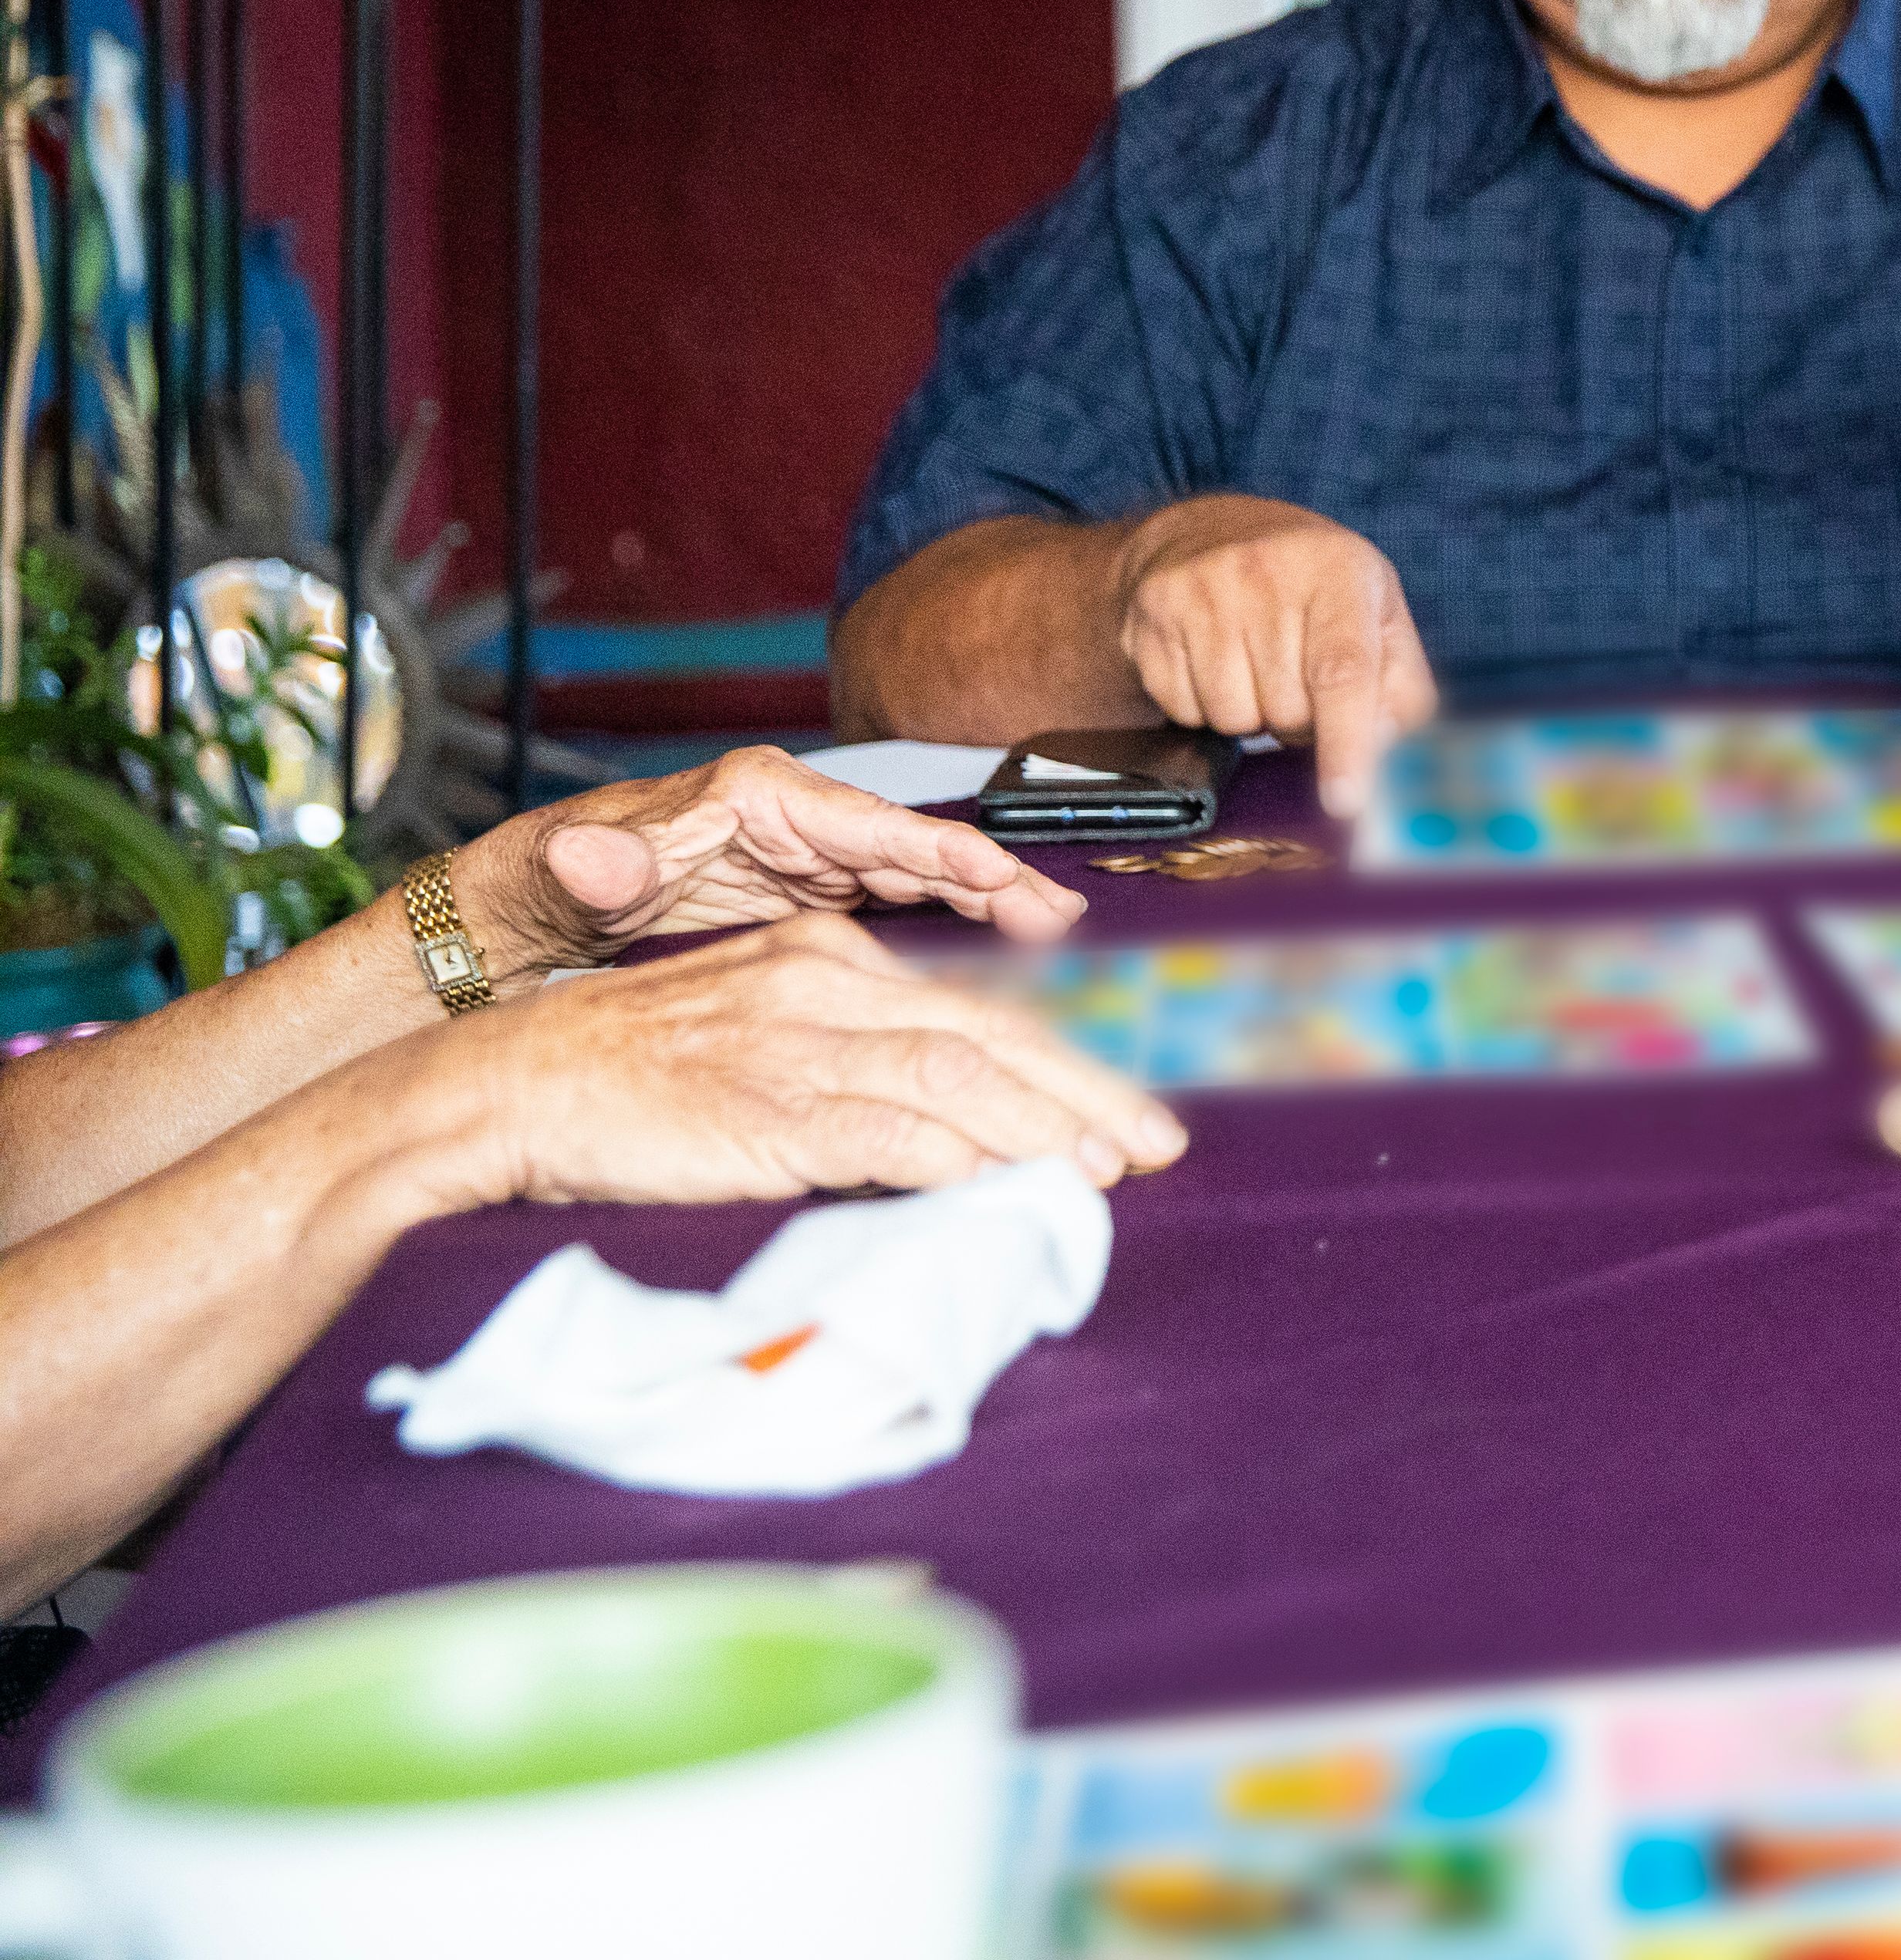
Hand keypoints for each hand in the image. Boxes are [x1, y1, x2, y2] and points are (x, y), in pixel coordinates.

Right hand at [390, 916, 1187, 1212]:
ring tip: (1103, 1170)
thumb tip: (948, 1119)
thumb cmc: (627, 1077)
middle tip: (1158, 1142)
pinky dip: (941, 1153)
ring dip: (1038, 1127)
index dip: (1066, 1058)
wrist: (504, 1087)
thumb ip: (848, 1061)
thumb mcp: (757, 1035)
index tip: (1129, 1104)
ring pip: (951, 1077)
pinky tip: (992, 1180)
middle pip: (990, 1035)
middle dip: (1086, 1091)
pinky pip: (871, 1127)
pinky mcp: (755, 1105)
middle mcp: (823, 986)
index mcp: (826, 957)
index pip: (978, 1009)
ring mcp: (791, 1044)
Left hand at [450, 745, 1088, 985]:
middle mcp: (799, 822)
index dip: (948, 854)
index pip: (874, 824)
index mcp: (760, 798)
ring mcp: (809, 863)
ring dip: (985, 919)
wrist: (525, 910)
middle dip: (995, 886)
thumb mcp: (571, 863)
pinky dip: (945, 941)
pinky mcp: (806, 902)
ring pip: (919, 888)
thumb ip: (598, 859)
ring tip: (1056, 950)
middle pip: (919, 852)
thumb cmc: (552, 874)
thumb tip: (600, 856)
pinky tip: (990, 973)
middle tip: (1063, 922)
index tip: (1007, 882)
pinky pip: (894, 919)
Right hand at [1106, 496, 1437, 815]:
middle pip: (1286, 709)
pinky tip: (1212, 661)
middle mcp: (1266, 570)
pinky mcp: (1153, 613)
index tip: (1347, 802)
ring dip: (1250, 714)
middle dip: (1299, 720)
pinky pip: (1183, 708)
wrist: (1207, 533)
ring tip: (1255, 666)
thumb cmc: (1314, 588)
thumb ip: (1403, 689)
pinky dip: (1203, 704)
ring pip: (1232, 718)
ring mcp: (1202, 589)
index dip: (1347, 742)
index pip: (1342, 671)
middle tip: (1297, 678)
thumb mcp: (1377, 614)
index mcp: (1338, 570)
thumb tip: (1401, 764)